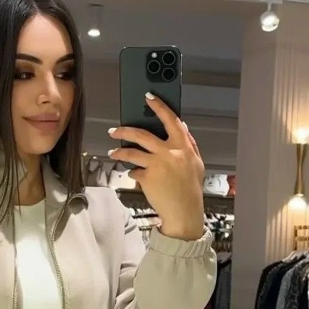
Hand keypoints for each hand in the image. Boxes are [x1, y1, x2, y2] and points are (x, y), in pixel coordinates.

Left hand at [108, 93, 204, 240]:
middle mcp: (169, 152)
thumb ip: (189, 144)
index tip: (148, 97)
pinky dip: (133, 173)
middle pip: (141, 134)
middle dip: (124, 130)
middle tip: (114, 130)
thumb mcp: (195, 163)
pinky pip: (134, 171)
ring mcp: (156, 165)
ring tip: (112, 152)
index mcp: (183, 145)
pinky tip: (135, 175)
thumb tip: (183, 127)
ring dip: (119, 151)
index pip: (170, 119)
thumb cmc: (190, 189)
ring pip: (131, 152)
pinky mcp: (146, 177)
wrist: (184, 211)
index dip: (159, 106)